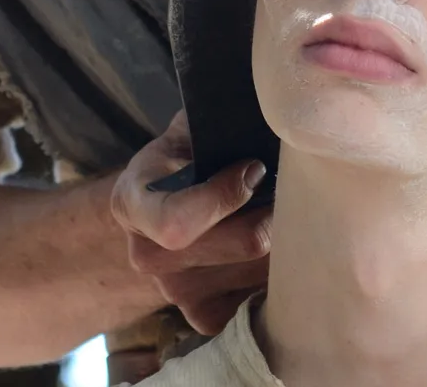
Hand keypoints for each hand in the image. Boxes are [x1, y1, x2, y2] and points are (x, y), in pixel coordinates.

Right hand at [110, 111, 271, 334]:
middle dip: (279, 210)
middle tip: (292, 186)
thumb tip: (268, 110)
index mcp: (133, 203)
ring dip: (289, 240)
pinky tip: (278, 248)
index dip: (227, 196)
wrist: (164, 207)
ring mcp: (175, 293)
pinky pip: (261, 299)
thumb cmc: (188, 157)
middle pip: (244, 243)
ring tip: (288, 213)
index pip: (177, 222)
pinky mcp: (205, 317)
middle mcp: (148, 255)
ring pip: (264, 268)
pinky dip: (278, 273)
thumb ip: (214, 123)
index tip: (254, 169)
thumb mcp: (189, 128)